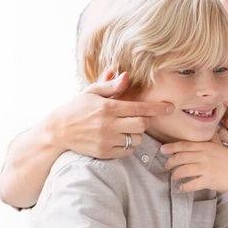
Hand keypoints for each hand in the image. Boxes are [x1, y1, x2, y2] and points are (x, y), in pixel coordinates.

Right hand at [49, 69, 172, 158]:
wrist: (57, 130)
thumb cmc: (77, 108)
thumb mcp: (91, 92)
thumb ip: (111, 86)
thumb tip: (126, 75)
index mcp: (108, 107)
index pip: (140, 108)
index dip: (157, 108)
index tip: (170, 107)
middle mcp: (108, 124)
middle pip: (142, 125)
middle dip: (145, 121)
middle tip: (139, 119)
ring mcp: (106, 140)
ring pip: (136, 139)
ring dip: (137, 134)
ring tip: (126, 129)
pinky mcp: (103, 152)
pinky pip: (127, 151)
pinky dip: (128, 146)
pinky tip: (120, 139)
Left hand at [162, 137, 227, 195]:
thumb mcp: (221, 147)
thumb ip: (210, 140)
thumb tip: (203, 134)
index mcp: (207, 146)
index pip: (185, 145)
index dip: (171, 147)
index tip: (162, 149)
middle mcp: (205, 156)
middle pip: (181, 157)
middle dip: (170, 162)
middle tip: (167, 165)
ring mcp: (206, 168)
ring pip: (183, 170)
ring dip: (175, 174)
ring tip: (174, 177)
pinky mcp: (209, 180)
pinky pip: (191, 184)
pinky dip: (184, 187)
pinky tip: (182, 187)